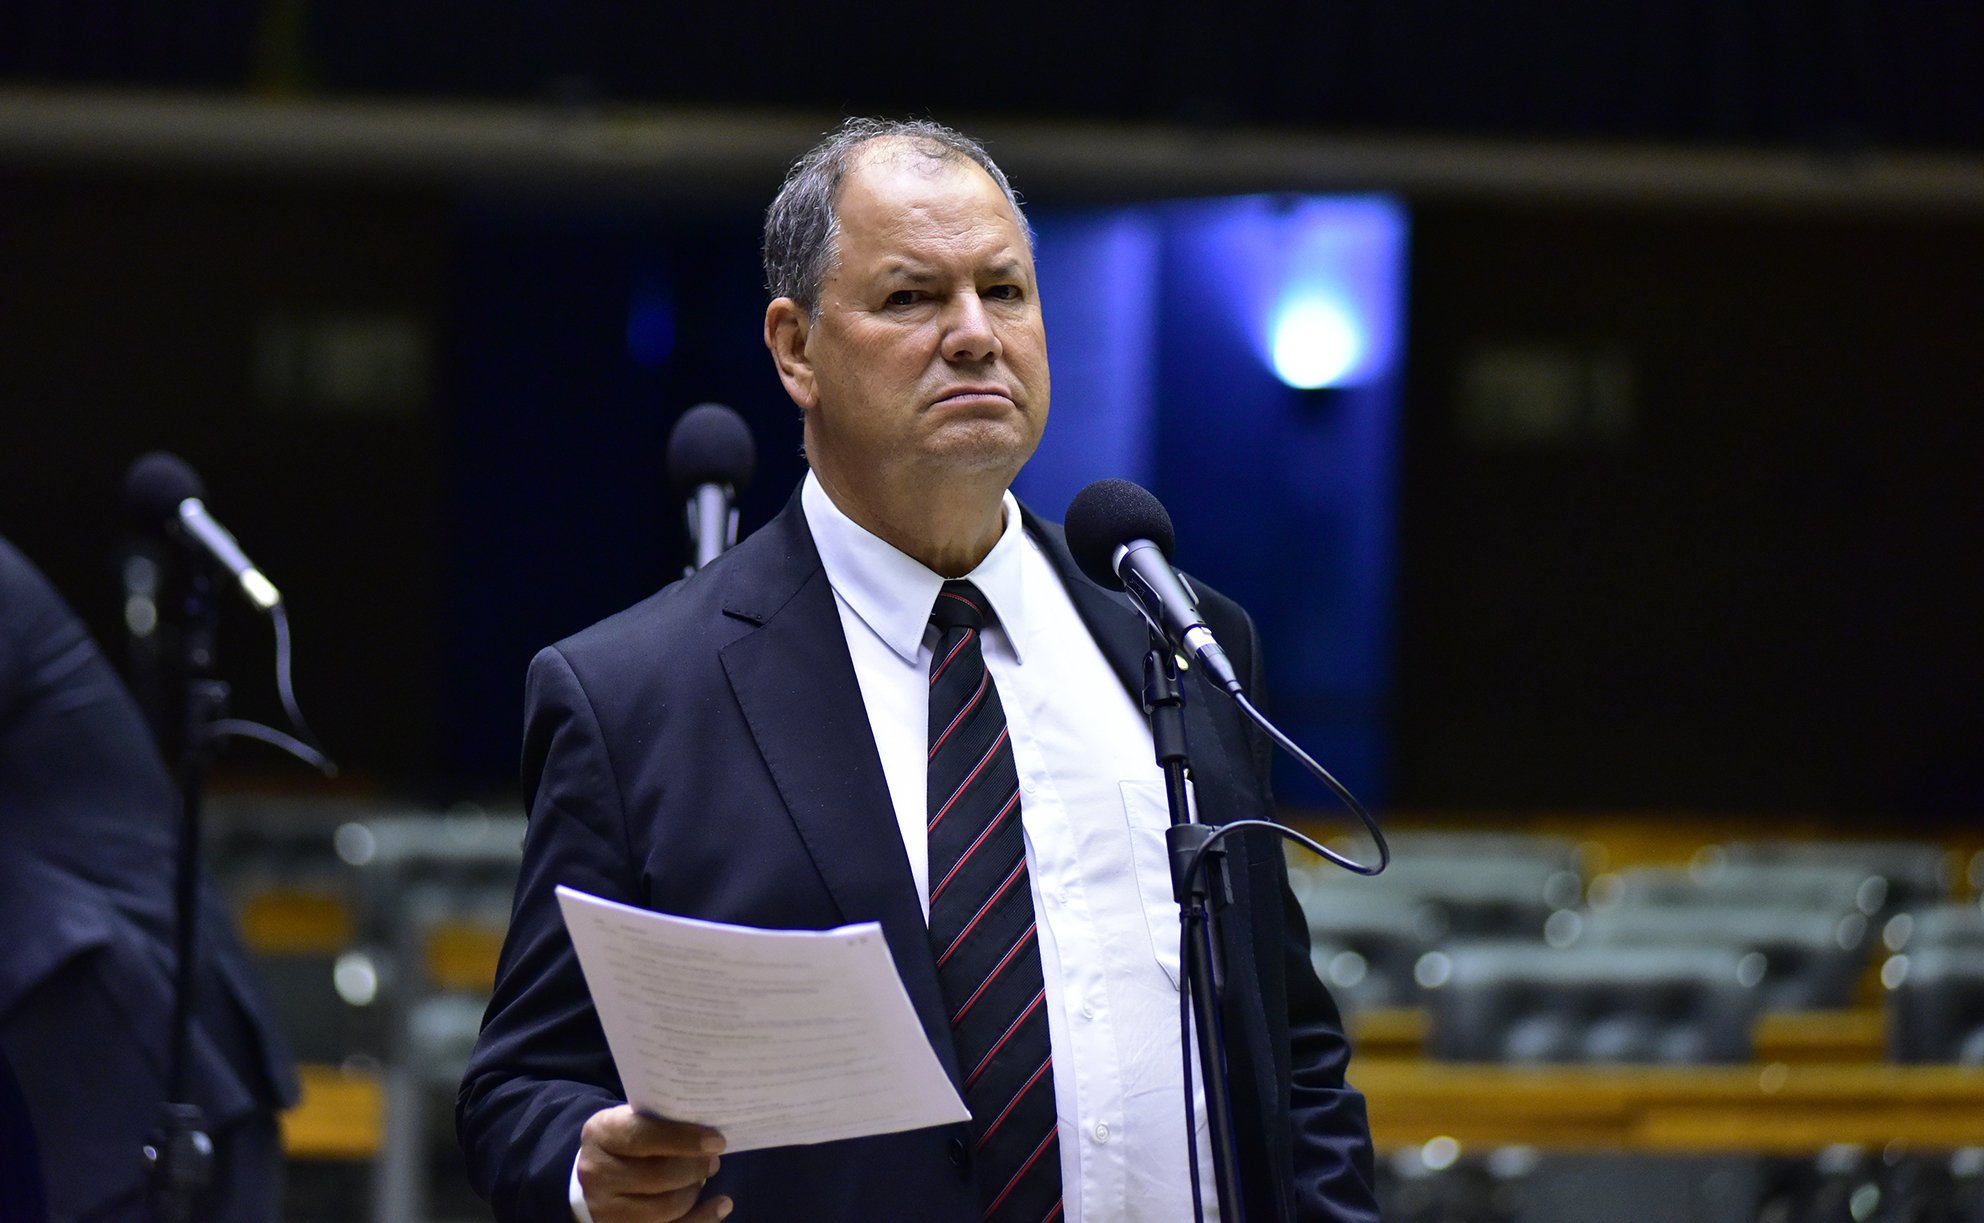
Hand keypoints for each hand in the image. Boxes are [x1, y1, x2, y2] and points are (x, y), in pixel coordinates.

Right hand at [577, 1105, 731, 1221]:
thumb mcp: (633, 1118)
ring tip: (705, 1176)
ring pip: (666, 1207)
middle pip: (659, 1175)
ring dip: (695, 1191)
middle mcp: (598, 1173)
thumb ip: (663, 1119)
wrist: (594, 1173)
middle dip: (696, 1167)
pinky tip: (720, 1205)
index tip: (716, 1141)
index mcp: (602, 1134)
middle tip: (713, 1159)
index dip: (683, 1139)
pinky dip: (702, 1218)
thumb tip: (708, 1127)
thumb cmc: (625, 1139)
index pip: (642, 1136)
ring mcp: (606, 1209)